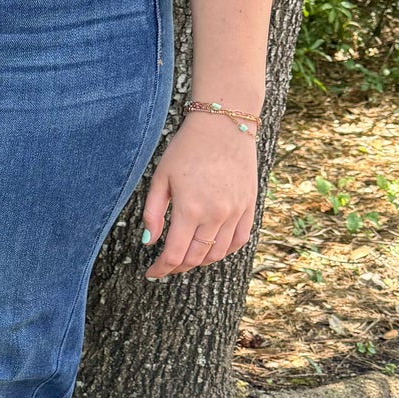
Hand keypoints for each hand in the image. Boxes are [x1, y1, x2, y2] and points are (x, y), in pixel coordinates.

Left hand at [141, 112, 258, 277]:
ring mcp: (235, 212)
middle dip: (176, 267)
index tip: (151, 272)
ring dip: (199, 261)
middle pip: (194, 258)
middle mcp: (215, 215)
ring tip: (185, 257)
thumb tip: (149, 243)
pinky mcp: (249, 206)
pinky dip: (224, 251)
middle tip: (165, 266)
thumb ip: (153, 214)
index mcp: (189, 209)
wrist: (224, 125)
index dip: (160, 269)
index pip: (174, 255)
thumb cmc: (187, 149)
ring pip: (217, 254)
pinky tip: (211, 248)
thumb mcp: (160, 179)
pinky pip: (239, 240)